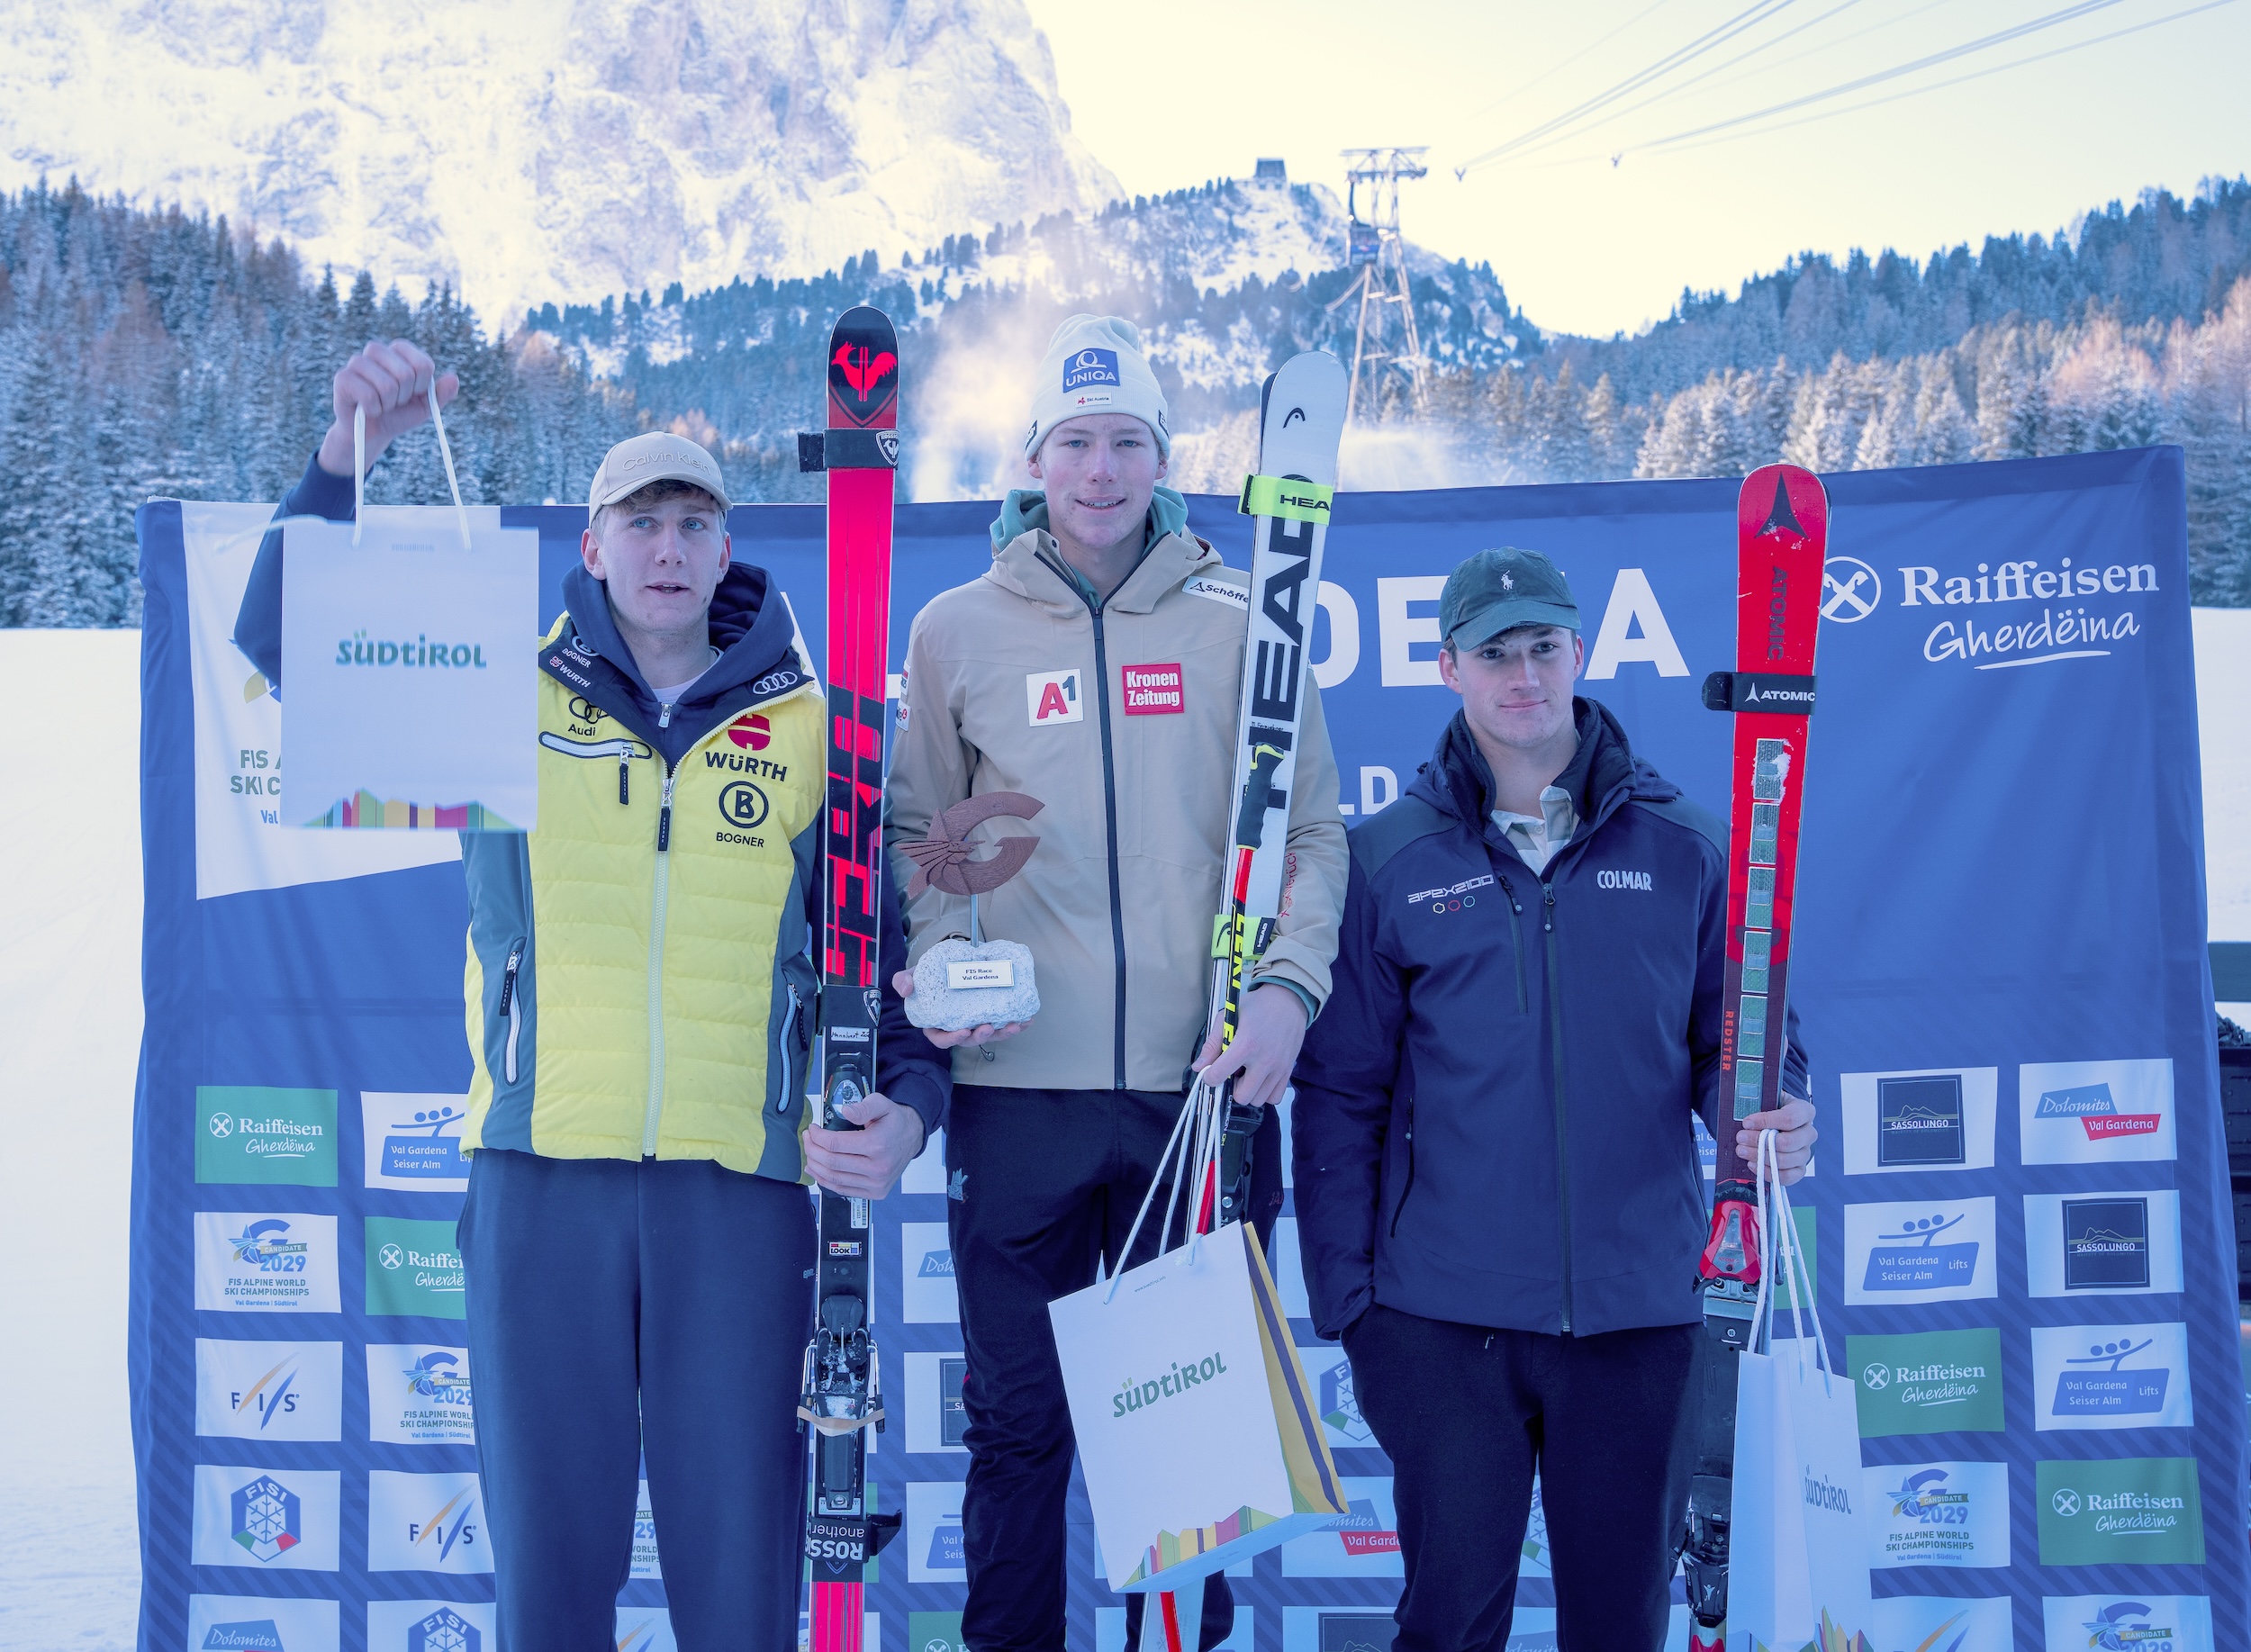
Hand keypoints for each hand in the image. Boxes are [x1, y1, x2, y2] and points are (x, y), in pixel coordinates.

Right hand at [315, 340, 459, 477]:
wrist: (373, 433)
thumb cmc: (399, 414)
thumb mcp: (426, 406)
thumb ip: (441, 393)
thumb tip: (454, 378)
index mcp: (399, 351)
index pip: (423, 364)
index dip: (422, 385)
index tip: (414, 393)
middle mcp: (377, 351)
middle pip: (405, 373)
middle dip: (405, 396)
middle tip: (395, 401)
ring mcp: (357, 362)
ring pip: (387, 385)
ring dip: (388, 404)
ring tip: (381, 404)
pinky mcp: (342, 378)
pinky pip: (369, 395)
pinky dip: (374, 409)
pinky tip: (367, 408)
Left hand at [803, 1092, 925, 1198]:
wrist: (912, 1137)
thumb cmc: (894, 1121)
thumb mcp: (882, 1104)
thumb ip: (864, 1106)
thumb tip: (845, 1111)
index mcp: (878, 1145)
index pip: (835, 1144)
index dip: (817, 1137)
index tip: (812, 1129)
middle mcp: (878, 1168)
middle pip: (832, 1163)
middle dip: (812, 1150)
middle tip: (807, 1139)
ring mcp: (877, 1184)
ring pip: (834, 1179)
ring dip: (815, 1166)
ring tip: (809, 1153)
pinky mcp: (876, 1193)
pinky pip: (843, 1190)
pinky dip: (825, 1181)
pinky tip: (817, 1169)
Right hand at [894, 968, 1030, 1050]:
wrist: (946, 965)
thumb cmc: (928, 977)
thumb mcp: (912, 976)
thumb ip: (904, 981)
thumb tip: (906, 989)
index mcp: (936, 1024)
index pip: (941, 1039)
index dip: (952, 1039)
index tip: (963, 1030)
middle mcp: (956, 1028)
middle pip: (968, 1040)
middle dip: (981, 1037)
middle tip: (989, 1027)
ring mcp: (974, 1023)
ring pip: (988, 1035)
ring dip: (1002, 1033)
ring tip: (1014, 1025)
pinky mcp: (989, 1016)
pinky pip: (1003, 1024)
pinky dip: (1015, 1024)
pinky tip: (1026, 1019)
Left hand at [1193, 983, 1308, 1109]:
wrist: (1288, 1000)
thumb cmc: (1256, 1006)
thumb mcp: (1228, 1017)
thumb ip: (1212, 1044)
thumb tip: (1198, 1067)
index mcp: (1245, 1044)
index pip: (1219, 1075)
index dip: (1210, 1077)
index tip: (1211, 1071)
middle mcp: (1264, 1060)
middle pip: (1241, 1096)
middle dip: (1232, 1087)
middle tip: (1233, 1072)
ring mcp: (1279, 1068)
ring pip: (1257, 1100)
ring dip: (1248, 1091)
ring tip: (1248, 1073)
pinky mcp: (1288, 1071)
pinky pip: (1275, 1098)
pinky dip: (1265, 1093)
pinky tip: (1260, 1078)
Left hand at [1736, 1094, 1816, 1185]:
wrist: (1778, 1123)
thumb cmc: (1772, 1110)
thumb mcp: (1768, 1099)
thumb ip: (1759, 1102)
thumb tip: (1743, 1113)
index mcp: (1804, 1111)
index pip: (1789, 1118)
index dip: (1766, 1121)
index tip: (1746, 1122)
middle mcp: (1809, 1133)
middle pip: (1787, 1142)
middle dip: (1759, 1141)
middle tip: (1740, 1138)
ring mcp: (1805, 1152)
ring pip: (1785, 1160)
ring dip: (1759, 1157)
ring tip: (1742, 1150)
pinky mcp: (1800, 1168)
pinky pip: (1787, 1176)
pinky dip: (1767, 1172)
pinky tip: (1753, 1164)